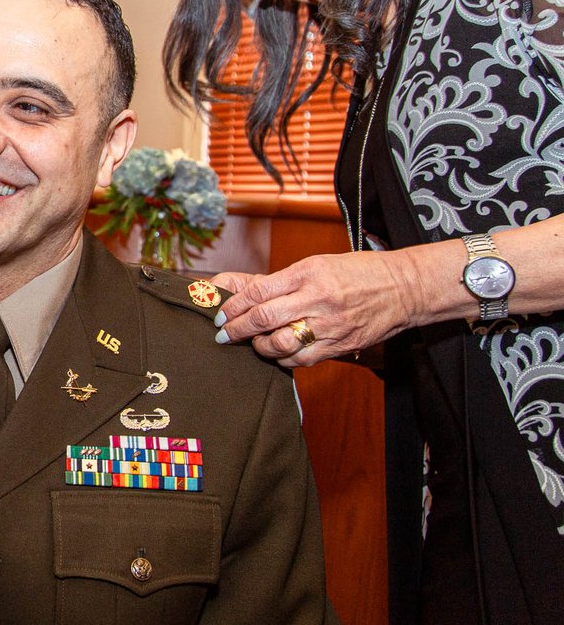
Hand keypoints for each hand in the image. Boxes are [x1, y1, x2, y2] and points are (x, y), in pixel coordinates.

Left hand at [210, 250, 418, 365]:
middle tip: (223, 333)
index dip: (234, 305)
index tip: (220, 313)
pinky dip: (283, 359)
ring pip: (281, 344)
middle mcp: (318, 298)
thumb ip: (281, 281)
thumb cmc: (357, 272)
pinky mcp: (341, 345)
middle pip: (265, 317)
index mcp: (308, 272)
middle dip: (237, 328)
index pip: (259, 291)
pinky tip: (277, 354)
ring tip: (253, 343)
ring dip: (259, 347)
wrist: (404, 287)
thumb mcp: (316, 265)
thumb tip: (242, 290)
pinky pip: (302, 359)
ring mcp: (330, 325)